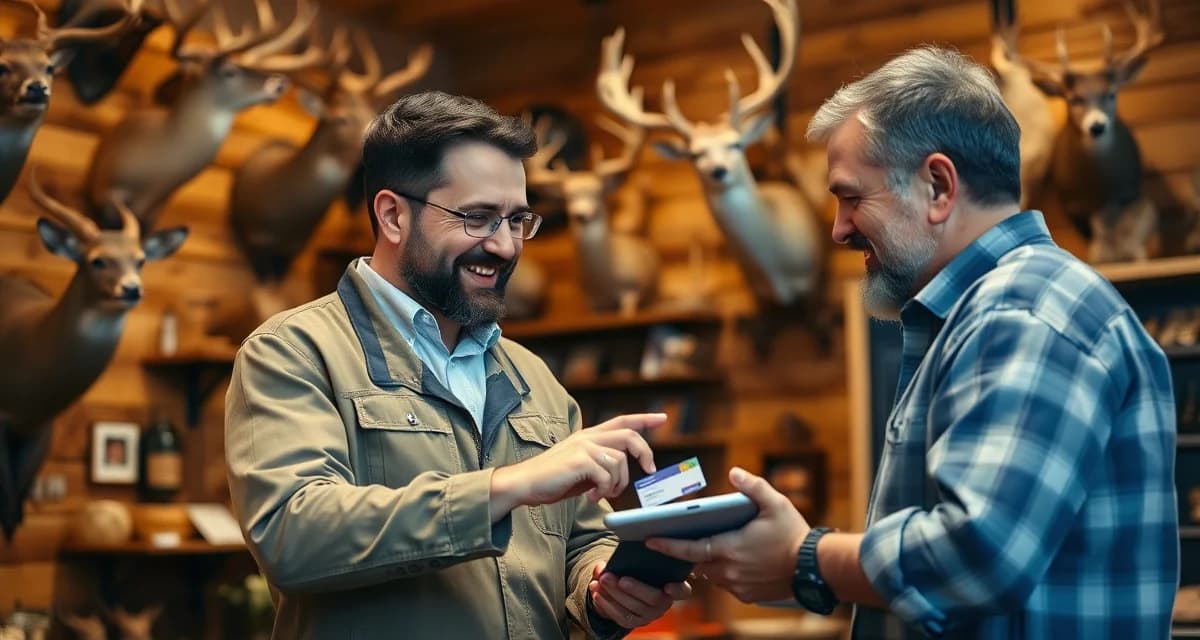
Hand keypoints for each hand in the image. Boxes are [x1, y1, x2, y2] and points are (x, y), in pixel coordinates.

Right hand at [491, 413, 664, 511]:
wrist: (525, 484)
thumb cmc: (552, 480)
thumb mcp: (581, 469)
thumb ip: (600, 465)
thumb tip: (620, 474)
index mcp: (589, 436)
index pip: (622, 421)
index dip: (644, 419)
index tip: (662, 418)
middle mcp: (588, 437)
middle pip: (629, 436)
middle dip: (645, 453)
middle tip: (650, 471)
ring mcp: (583, 447)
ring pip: (620, 461)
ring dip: (618, 484)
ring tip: (603, 494)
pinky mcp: (579, 460)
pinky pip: (607, 476)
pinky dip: (604, 491)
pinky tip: (591, 498)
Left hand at [589, 561, 690, 628]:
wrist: (629, 585)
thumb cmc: (638, 568)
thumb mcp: (636, 561)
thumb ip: (622, 561)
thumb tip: (601, 567)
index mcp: (673, 585)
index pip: (683, 590)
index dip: (677, 590)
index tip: (667, 587)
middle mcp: (665, 603)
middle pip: (653, 599)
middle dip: (632, 588)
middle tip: (612, 576)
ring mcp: (651, 614)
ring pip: (635, 608)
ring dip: (614, 595)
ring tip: (599, 582)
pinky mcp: (637, 622)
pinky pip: (622, 618)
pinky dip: (607, 606)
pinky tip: (596, 594)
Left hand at [646, 467, 810, 602]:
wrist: (815, 567)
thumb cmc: (793, 533)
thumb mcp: (775, 503)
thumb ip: (752, 486)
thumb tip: (734, 472)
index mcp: (729, 548)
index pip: (689, 549)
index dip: (668, 545)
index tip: (649, 540)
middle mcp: (728, 570)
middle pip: (697, 563)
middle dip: (689, 553)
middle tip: (679, 540)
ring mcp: (737, 585)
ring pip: (711, 575)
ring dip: (708, 562)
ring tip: (709, 547)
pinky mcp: (747, 595)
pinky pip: (727, 584)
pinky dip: (725, 573)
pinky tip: (733, 560)